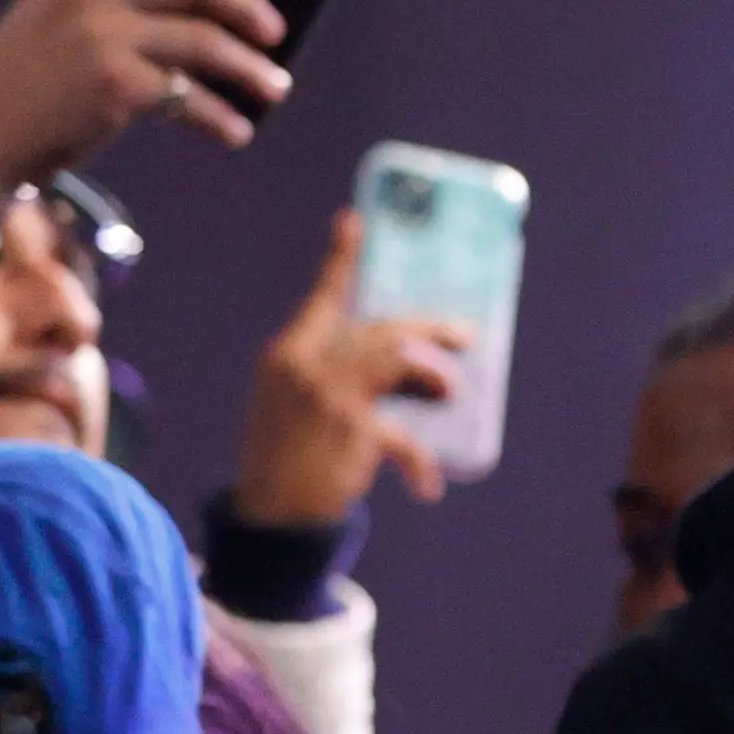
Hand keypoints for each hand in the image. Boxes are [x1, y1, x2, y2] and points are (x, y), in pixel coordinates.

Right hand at [0, 0, 290, 178]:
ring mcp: (103, 36)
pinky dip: (220, 118)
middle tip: (273, 31)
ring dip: (249, 69)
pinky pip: (190, 96)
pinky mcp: (115, 84)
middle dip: (247, 3)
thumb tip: (199, 16)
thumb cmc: (23, 84)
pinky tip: (234, 131)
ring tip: (272, 88)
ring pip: (207, 41)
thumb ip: (115, 4)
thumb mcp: (57, 21)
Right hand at [233, 209, 472, 522]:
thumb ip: (337, 375)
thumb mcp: (297, 404)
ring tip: (450, 392)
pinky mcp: (351, 427)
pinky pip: (403, 434)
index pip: (321, 299)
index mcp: (287, 354)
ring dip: (433, 374)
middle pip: (379, 330)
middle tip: (466, 334)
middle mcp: (304, 364)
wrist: (267, 513)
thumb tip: (409, 362)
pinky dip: (419, 462)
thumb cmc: (286, 456)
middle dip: (428, 331)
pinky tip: (427, 485)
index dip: (340, 260)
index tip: (353, 221)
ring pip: (397, 359)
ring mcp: (327, 393)